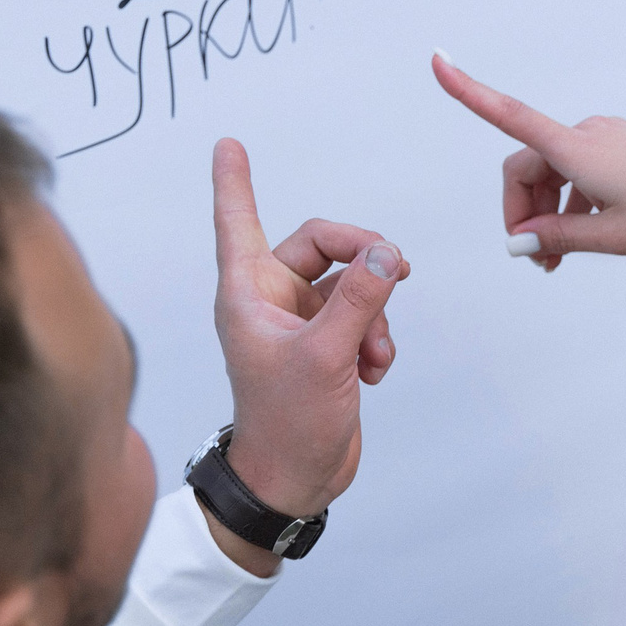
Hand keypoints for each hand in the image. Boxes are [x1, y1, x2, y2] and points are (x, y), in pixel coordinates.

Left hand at [209, 138, 409, 520]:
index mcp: (248, 294)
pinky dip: (377, 335)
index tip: (228, 143)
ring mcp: (299, 323)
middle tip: (397, 268)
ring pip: (352, 282)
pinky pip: (363, 313)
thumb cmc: (284, 426)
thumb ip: (359, 299)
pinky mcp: (325, 344)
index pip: (239, 221)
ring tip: (376, 352)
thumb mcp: (325, 356)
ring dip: (376, 310)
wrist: (293, 481)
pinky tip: (375, 369)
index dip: (235, 181)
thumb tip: (386, 253)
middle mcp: (270, 301)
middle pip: (321, 244)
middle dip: (362, 258)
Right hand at [432, 53, 625, 271]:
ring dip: (549, 211)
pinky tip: (590, 232)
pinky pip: (581, 169)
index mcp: (578, 150)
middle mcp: (588, 134)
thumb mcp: (611, 238)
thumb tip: (520, 242)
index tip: (436, 61)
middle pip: (528, 167)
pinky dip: (573, 199)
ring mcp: (608, 137)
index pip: (509, 115)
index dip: (468, 90)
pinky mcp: (624, 145)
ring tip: (561, 257)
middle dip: (524, 212)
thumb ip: (556, 238)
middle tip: (538, 261)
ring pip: (556, 171)